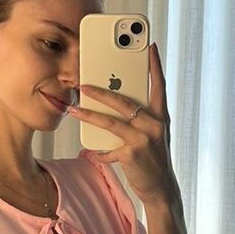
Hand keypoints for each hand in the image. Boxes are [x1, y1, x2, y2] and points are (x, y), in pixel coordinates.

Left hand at [66, 40, 176, 204]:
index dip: (155, 65)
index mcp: (161, 116)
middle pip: (124, 101)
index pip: (159, 85)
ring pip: (111, 122)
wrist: (161, 188)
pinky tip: (89, 152)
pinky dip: (98, 152)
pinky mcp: (133, 155)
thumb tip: (113, 101)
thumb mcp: (152, 133)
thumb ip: (139, 117)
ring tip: (73, 108)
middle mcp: (155, 124)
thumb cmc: (153, 157)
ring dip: (89, 115)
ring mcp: (144, 139)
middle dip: (102, 91)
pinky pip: (108, 150)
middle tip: (84, 83)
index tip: (149, 46)